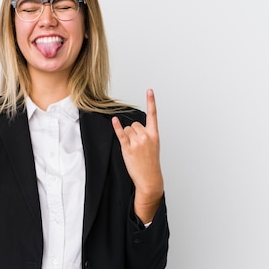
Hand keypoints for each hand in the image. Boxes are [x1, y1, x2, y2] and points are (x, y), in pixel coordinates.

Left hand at [112, 89, 163, 222]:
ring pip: (127, 129)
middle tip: (137, 145)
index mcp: (154, 135)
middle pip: (134, 124)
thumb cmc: (150, 163)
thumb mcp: (153, 146)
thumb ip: (146, 134)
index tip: (149, 90)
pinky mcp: (128, 148)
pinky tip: (114, 120)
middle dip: (133, 131)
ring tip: (133, 149)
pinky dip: (117, 127)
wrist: (149, 178)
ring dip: (127, 136)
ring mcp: (137, 142)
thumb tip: (132, 126)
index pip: (153, 115)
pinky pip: (121, 134)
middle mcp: (146, 136)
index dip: (151, 101)